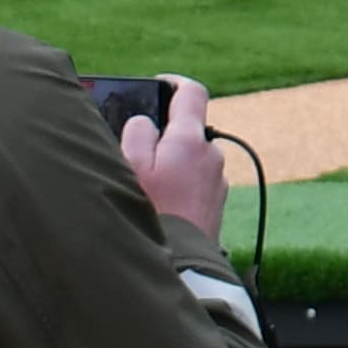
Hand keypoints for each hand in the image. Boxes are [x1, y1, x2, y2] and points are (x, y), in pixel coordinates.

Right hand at [122, 78, 227, 246]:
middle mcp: (211, 157)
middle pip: (186, 132)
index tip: (158, 85)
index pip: (192, 93)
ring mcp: (217, 183)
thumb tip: (147, 123)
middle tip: (134, 152)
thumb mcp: (131, 164)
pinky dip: (178, 186)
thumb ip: (138, 133)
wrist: (182, 265)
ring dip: (169, 165)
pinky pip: (194, 184)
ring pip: (189, 161)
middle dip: (162, 137)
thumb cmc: (152, 212)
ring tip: (143, 186)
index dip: (173, 83)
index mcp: (191, 139)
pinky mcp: (215, 206)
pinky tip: (158, 205)